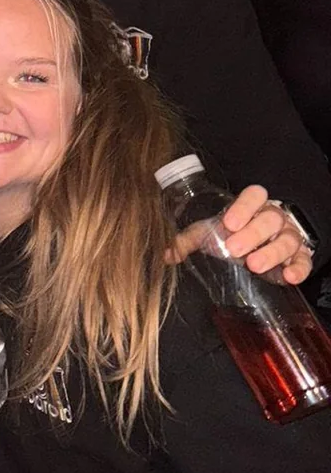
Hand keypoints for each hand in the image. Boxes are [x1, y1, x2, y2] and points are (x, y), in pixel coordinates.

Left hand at [173, 185, 312, 285]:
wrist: (264, 244)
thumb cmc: (235, 234)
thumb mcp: (213, 232)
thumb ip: (191, 239)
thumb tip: (167, 253)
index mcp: (253, 206)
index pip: (255, 195)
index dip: (243, 207)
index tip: (228, 223)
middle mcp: (274, 218)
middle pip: (269, 219)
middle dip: (252, 233)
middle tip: (234, 249)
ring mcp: (289, 237)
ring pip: (287, 240)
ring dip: (272, 252)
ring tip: (255, 265)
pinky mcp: (300, 257)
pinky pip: (304, 261)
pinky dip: (299, 268)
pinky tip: (288, 277)